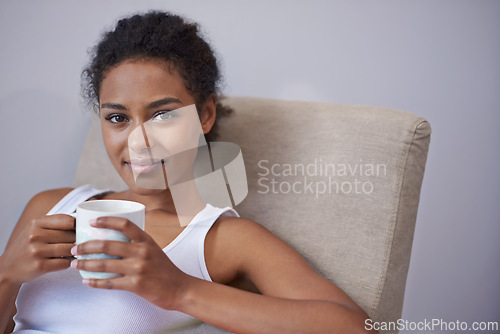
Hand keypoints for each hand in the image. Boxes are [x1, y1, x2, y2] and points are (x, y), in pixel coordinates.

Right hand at [0, 214, 74, 283]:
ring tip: (68, 253)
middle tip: (73, 244)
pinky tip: (61, 261)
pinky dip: (67, 263)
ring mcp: (37, 251)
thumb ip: (56, 223)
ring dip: (73, 252)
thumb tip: (81, 222)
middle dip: (76, 240)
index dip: (77, 226)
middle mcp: (35, 235)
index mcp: (36, 223)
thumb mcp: (36, 228)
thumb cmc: (28, 245)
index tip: (79, 230)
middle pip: (70, 236)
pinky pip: (65, 263)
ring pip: (70, 249)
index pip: (68, 221)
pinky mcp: (40, 266)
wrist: (8, 267)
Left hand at [71, 217, 188, 309]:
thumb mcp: (154, 249)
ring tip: (75, 264)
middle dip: (86, 246)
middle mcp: (142, 252)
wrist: (180, 289)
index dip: (106, 220)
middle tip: (75, 248)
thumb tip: (113, 239)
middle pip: (108, 244)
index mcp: (146, 240)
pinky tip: (86, 281)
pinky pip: (110, 283)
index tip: (92, 221)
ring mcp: (138, 268)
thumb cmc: (165, 269)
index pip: (125, 224)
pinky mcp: (136, 285)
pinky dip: (95, 283)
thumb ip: (137, 244)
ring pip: (105, 264)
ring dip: (85, 264)